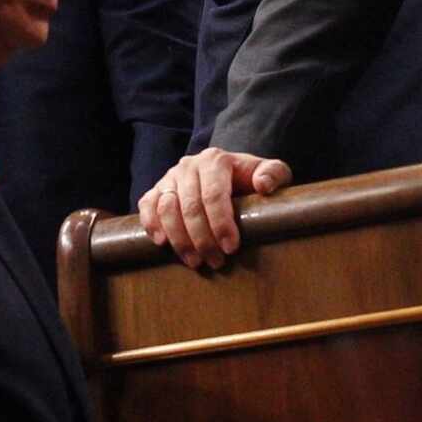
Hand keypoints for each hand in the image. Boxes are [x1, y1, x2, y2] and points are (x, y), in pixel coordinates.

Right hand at [138, 149, 291, 270]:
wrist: (227, 172)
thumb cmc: (250, 178)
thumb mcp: (270, 171)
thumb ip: (274, 173)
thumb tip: (263, 185)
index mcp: (215, 160)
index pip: (214, 194)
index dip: (221, 223)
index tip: (231, 247)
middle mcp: (189, 165)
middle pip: (190, 206)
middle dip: (203, 239)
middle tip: (216, 262)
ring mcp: (170, 177)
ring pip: (167, 208)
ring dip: (179, 239)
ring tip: (195, 262)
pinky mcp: (156, 190)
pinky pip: (147, 206)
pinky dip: (152, 225)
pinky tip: (163, 243)